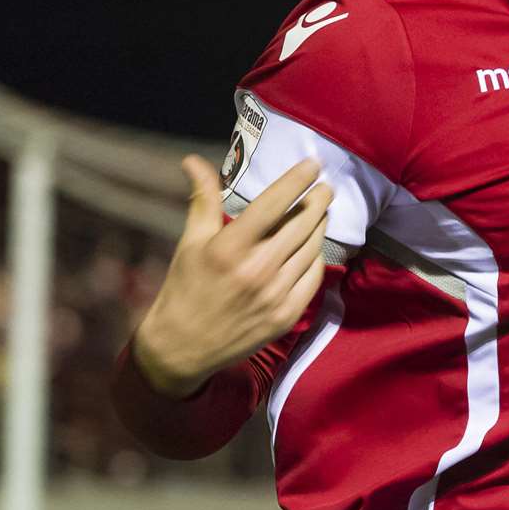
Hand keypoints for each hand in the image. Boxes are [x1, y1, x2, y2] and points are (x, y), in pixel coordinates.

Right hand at [132, 156, 331, 397]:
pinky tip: (314, 247)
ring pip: (311, 249)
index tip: (313, 164)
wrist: (183, 348)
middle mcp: (256, 270)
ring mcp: (274, 295)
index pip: (272, 204)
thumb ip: (202, 200)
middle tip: (325, 187)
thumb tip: (193, 160)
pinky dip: (316, 258)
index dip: (296, 181)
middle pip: (301, 224)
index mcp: (229, 248)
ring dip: (320, 226)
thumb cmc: (185, 288)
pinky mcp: (286, 316)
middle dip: (318, 201)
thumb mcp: (191, 242)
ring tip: (321, 212)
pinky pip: (313, 278)